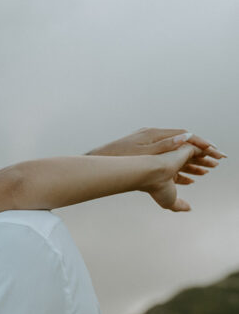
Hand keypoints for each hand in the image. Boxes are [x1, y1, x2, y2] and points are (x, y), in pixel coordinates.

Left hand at [88, 128, 225, 183]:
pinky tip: (185, 179)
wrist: (97, 161)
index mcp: (156, 134)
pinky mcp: (143, 156)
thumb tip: (186, 137)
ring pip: (176, 154)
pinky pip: (166, 161)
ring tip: (205, 173)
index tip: (217, 152)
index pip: (187, 137)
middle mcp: (154, 137)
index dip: (203, 144)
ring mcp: (148, 146)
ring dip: (191, 163)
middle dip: (201, 155)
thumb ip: (166, 146)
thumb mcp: (144, 153)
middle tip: (217, 163)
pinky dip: (178, 168)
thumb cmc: (117, 158)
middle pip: (184, 144)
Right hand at [142, 143, 217, 211]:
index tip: (193, 180)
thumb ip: (179, 205)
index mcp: (165, 174)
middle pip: (189, 164)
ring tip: (218, 159)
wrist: (151, 173)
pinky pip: (202, 148)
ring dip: (207, 159)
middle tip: (210, 168)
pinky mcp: (185, 147)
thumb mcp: (169, 201)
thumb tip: (188, 208)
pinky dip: (211, 151)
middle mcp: (171, 163)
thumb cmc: (156, 188)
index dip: (187, 178)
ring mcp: (178, 155)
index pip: (179, 175)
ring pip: (196, 156)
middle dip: (200, 166)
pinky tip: (219, 155)